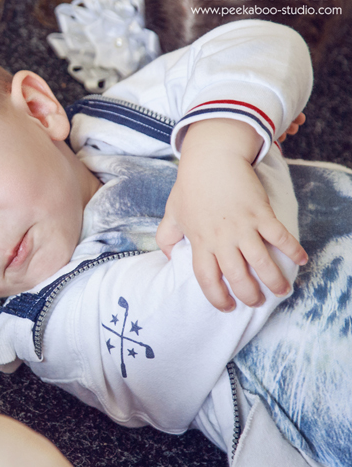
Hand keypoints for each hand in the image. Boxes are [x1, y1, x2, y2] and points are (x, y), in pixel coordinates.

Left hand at [157, 118, 306, 310]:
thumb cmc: (190, 186)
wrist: (211, 158)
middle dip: (249, 295)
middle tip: (257, 302)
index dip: (216, 297)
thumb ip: (166, 236)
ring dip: (274, 281)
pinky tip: (300, 260)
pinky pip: (280, 237)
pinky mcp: (261, 213)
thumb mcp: (172, 213)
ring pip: (261, 263)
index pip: (206, 279)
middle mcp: (221, 239)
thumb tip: (165, 255)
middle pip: (237, 276)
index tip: (226, 307)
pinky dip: (292, 250)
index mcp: (199, 242)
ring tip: (281, 291)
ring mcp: (243, 227)